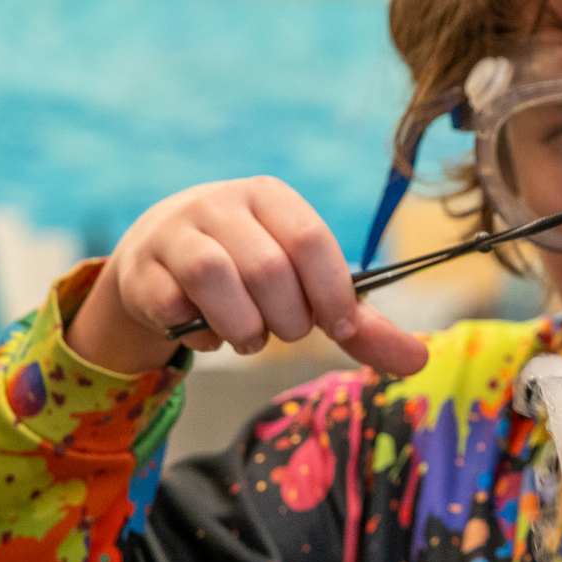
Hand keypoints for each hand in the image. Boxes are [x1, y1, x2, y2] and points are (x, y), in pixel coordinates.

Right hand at [66, 177, 428, 377]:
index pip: (309, 239)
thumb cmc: (250, 272)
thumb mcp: (305, 287)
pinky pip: (173, 305)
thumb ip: (360, 325)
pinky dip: (199, 336)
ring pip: (215, 280)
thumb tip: (420, 362)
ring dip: (243, 328)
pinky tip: (206, 335)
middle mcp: (221, 203)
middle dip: (286, 319)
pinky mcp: (141, 268)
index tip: (338, 327)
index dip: (329, 290)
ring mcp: (176, 232)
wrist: (160, 259)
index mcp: (272, 198)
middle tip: (284, 330)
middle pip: (267, 269)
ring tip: (250, 338)